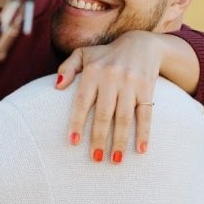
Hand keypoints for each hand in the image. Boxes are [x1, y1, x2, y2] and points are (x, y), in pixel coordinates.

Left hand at [55, 30, 161, 163]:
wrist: (142, 43)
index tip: (73, 143)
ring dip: (119, 140)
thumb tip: (56, 87)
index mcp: (94, 72)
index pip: (82, 101)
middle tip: (95, 158)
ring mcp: (131, 83)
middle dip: (99, 138)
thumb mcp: (84, 54)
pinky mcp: (147, 88)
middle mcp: (111, 77)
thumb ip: (68, 68)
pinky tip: (140, 149)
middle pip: (103, 114)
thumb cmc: (106, 55)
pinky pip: (145, 114)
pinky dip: (144, 132)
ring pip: (124, 117)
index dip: (76, 122)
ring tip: (115, 160)